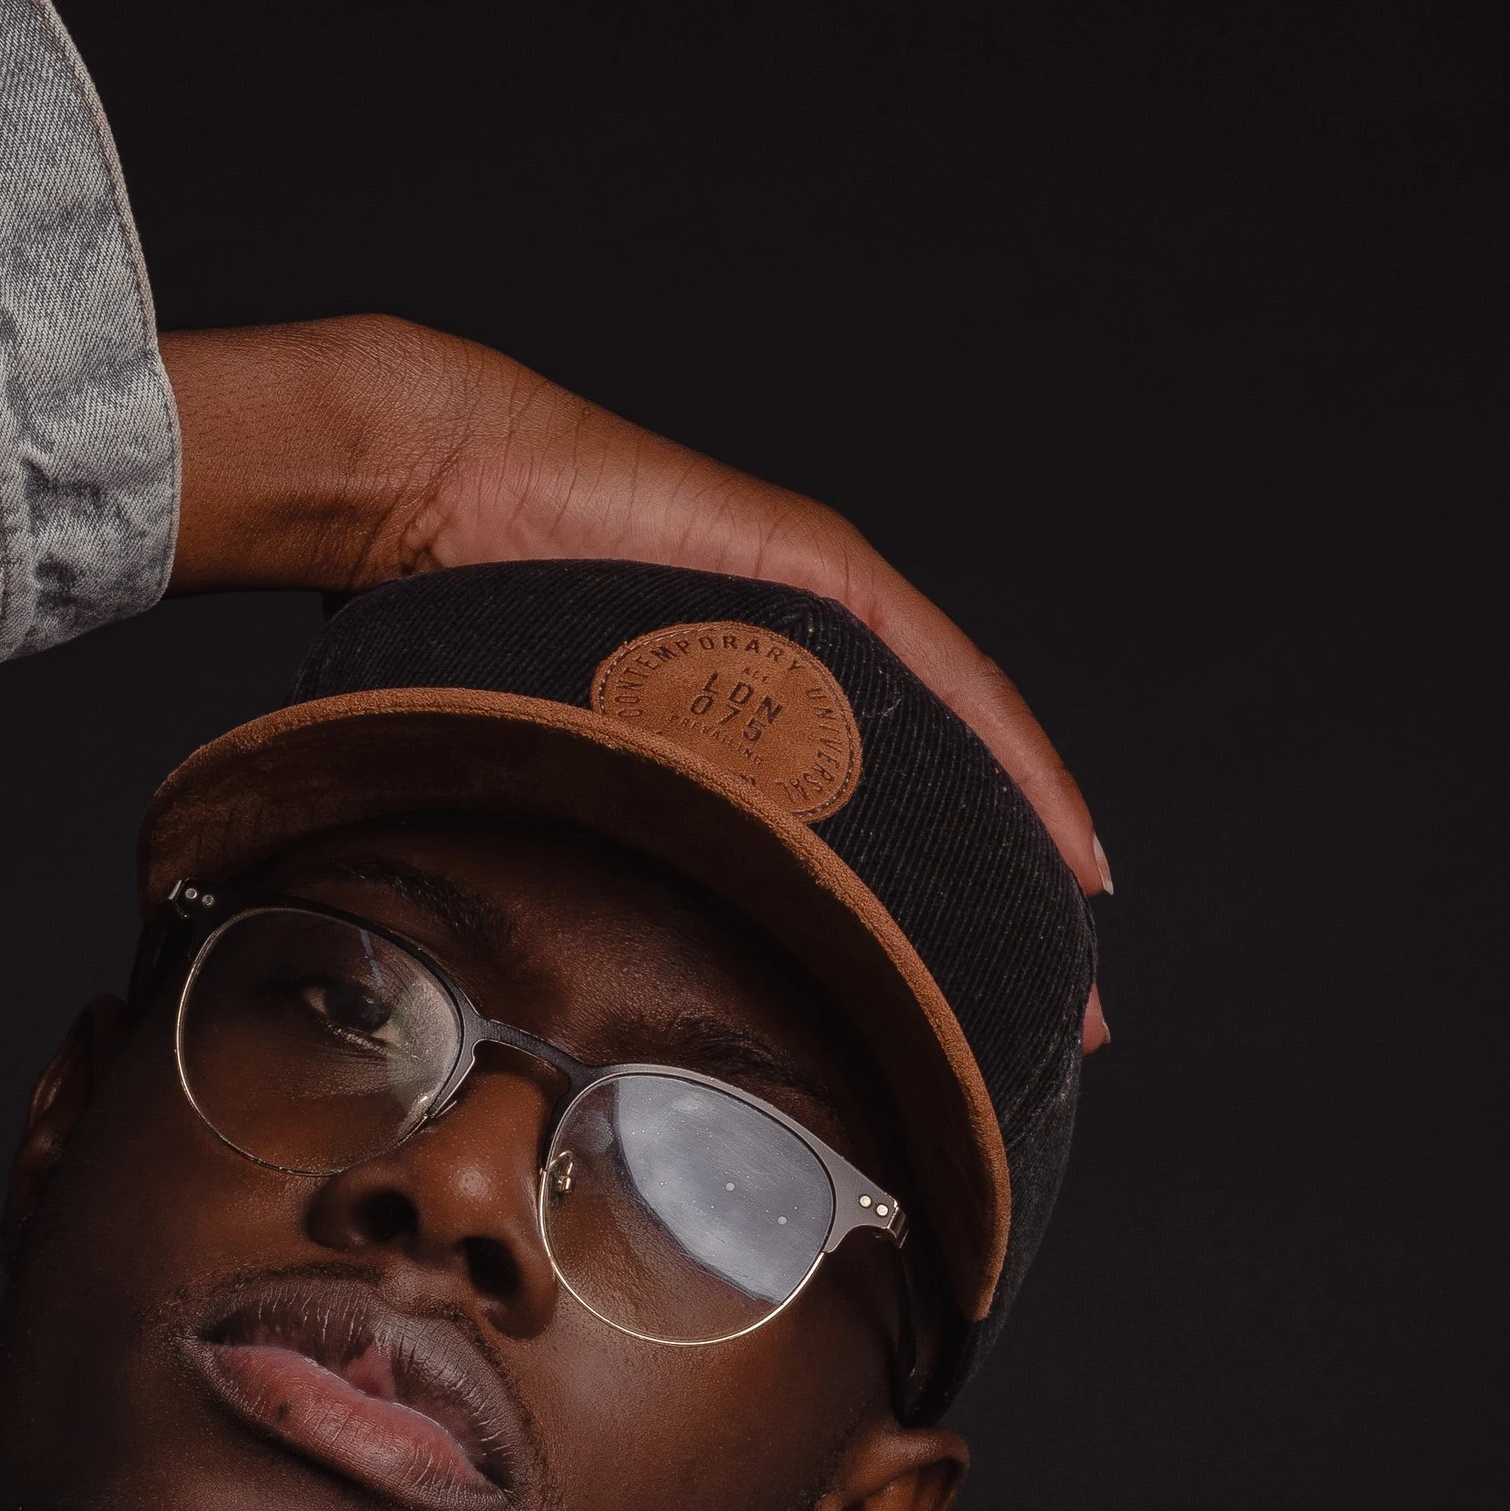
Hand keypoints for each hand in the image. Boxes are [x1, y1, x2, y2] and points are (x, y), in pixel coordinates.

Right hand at [164, 318, 1109, 1043]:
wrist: (429, 490)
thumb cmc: (451, 627)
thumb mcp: (549, 770)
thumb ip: (591, 840)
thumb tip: (572, 978)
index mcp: (742, 719)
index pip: (863, 828)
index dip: (929, 917)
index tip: (979, 1016)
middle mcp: (796, 666)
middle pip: (932, 793)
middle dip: (1002, 901)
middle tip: (1064, 1020)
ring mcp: (815, 616)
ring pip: (958, 741)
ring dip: (1028, 836)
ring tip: (1081, 934)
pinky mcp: (818, 575)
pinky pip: (942, 674)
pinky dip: (1011, 753)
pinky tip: (1063, 832)